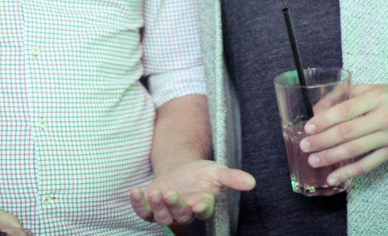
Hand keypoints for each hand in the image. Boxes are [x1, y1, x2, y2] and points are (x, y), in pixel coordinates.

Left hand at [129, 160, 254, 226]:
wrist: (179, 171)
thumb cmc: (200, 174)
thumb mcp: (217, 171)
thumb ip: (232, 178)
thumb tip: (252, 182)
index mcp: (203, 204)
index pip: (203, 210)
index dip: (200, 209)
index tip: (198, 205)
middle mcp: (185, 212)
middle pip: (180, 215)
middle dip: (174, 206)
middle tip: (170, 193)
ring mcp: (166, 211)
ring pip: (161, 216)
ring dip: (156, 205)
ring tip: (155, 191)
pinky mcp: (151, 208)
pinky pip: (144, 212)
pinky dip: (138, 204)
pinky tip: (135, 191)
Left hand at [300, 83, 387, 185]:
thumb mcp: (371, 89)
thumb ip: (345, 95)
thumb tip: (318, 108)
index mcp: (376, 98)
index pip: (345, 110)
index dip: (325, 120)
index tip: (308, 127)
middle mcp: (383, 118)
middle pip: (347, 132)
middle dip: (322, 140)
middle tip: (305, 145)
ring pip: (355, 150)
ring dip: (331, 156)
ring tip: (313, 160)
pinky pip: (367, 165)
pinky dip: (349, 173)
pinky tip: (333, 177)